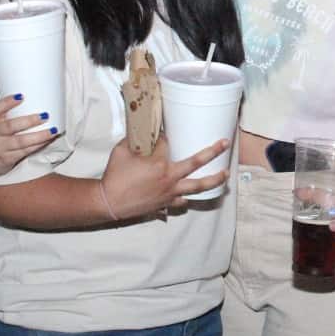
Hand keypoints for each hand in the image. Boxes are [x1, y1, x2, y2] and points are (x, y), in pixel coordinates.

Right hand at [0, 94, 56, 177]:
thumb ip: (10, 115)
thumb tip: (37, 102)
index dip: (8, 102)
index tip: (21, 96)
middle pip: (11, 126)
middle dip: (29, 121)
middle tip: (45, 116)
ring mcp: (0, 147)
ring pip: (21, 141)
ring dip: (39, 136)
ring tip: (53, 131)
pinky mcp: (7, 158)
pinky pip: (25, 152)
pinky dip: (38, 146)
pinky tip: (48, 141)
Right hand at [100, 136, 228, 219]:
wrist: (109, 202)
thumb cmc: (114, 176)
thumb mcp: (121, 151)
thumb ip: (133, 140)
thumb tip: (140, 132)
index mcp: (159, 163)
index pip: (168, 143)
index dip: (164, 137)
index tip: (161, 134)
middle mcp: (169, 178)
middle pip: (197, 162)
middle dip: (213, 152)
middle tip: (225, 143)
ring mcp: (169, 192)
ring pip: (198, 187)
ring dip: (214, 180)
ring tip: (225, 175)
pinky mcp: (165, 204)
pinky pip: (181, 202)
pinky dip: (187, 198)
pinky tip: (191, 195)